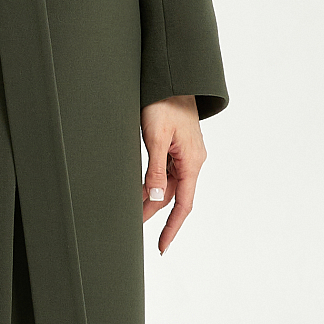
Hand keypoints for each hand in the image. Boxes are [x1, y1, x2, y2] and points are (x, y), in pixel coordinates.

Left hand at [140, 94, 205, 253]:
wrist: (171, 77)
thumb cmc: (164, 102)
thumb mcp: (155, 137)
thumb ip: (155, 170)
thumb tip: (155, 199)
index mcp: (192, 161)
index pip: (184, 204)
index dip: (172, 227)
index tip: (161, 246)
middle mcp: (192, 161)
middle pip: (174, 197)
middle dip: (154, 214)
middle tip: (132, 228)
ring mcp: (185, 154)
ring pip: (168, 185)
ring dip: (151, 198)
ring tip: (131, 211)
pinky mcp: (177, 147)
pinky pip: (166, 172)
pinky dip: (152, 183)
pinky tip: (139, 189)